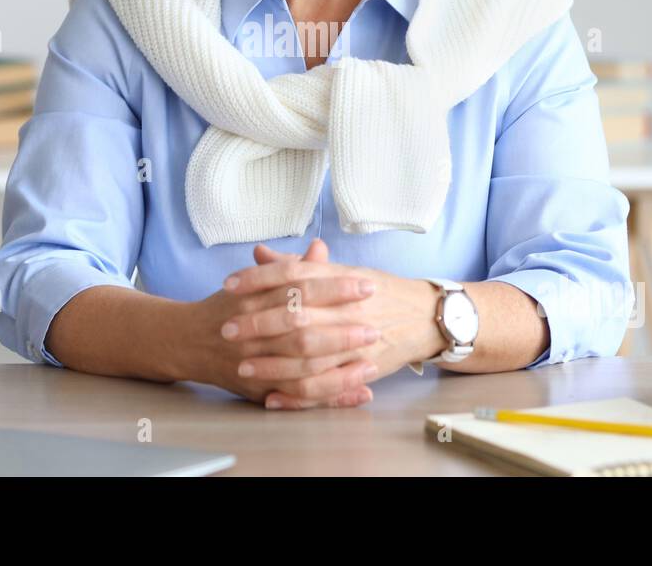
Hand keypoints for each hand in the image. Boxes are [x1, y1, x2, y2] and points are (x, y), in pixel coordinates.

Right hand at [183, 238, 381, 407]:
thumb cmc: (228, 306)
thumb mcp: (254, 281)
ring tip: (373, 361)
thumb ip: (289, 268)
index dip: (335, 288)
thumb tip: (320, 248)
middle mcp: (253, 332)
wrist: (187, 340)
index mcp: (254, 298)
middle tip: (375, 326)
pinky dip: (332, 397)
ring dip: (341, 367)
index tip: (367, 285)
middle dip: (341, 330)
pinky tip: (361, 392)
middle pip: (302, 331)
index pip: (300, 290)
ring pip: (302, 369)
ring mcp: (256, 364)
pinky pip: (301, 397)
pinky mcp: (261, 390)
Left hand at [223, 238, 447, 409]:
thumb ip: (298, 266)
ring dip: (271, 364)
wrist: (424, 315)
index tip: (230, 285)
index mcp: (340, 279)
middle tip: (227, 329)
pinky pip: (325, 387)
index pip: (293, 274)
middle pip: (296, 316)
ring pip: (307, 356)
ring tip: (242, 367)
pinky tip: (272, 397)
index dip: (259, 279)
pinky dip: (297, 395)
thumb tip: (259, 254)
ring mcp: (355, 341)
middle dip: (258, 324)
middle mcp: (346, 309)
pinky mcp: (361, 368)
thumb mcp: (341, 271)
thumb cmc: (377, 291)